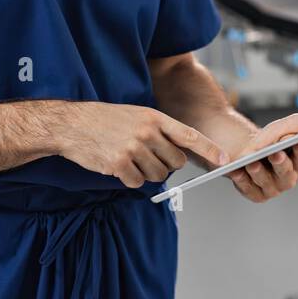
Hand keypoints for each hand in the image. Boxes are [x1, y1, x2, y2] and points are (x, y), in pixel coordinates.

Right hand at [58, 102, 226, 188]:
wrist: (72, 124)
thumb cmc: (105, 120)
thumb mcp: (136, 115)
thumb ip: (159, 131)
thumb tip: (177, 155)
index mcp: (154, 118)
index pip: (189, 135)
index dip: (209, 149)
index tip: (225, 160)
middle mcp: (147, 133)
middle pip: (176, 163)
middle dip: (166, 165)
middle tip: (147, 157)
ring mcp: (133, 149)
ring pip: (157, 175)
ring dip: (145, 173)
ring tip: (128, 157)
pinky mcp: (119, 165)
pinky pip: (137, 183)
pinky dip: (129, 179)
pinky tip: (117, 165)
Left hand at [226, 109, 297, 203]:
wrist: (245, 151)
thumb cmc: (271, 140)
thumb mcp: (289, 125)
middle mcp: (288, 178)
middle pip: (286, 172)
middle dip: (281, 163)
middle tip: (275, 153)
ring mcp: (272, 188)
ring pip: (266, 182)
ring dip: (259, 172)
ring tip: (251, 162)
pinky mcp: (256, 195)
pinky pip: (248, 189)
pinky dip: (242, 180)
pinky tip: (236, 171)